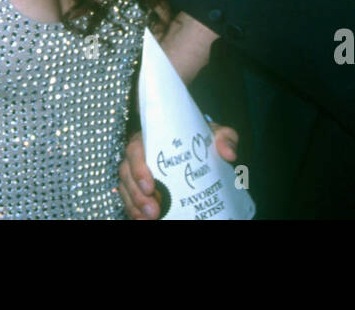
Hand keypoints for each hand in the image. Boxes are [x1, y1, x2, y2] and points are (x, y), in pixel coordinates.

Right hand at [116, 123, 239, 219]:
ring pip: (126, 188)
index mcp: (152, 137)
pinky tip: (144, 221)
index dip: (138, 167)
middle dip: (137, 194)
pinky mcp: (140, 187)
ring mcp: (138, 172)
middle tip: (154, 210)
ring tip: (150, 219)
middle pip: (126, 172)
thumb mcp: (215, 134)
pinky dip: (134, 211)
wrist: (201, 150)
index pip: (136, 148)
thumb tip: (228, 154)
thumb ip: (225, 138)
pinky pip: (130, 199)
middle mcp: (141, 154)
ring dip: (134, 205)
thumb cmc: (203, 139)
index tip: (150, 186)